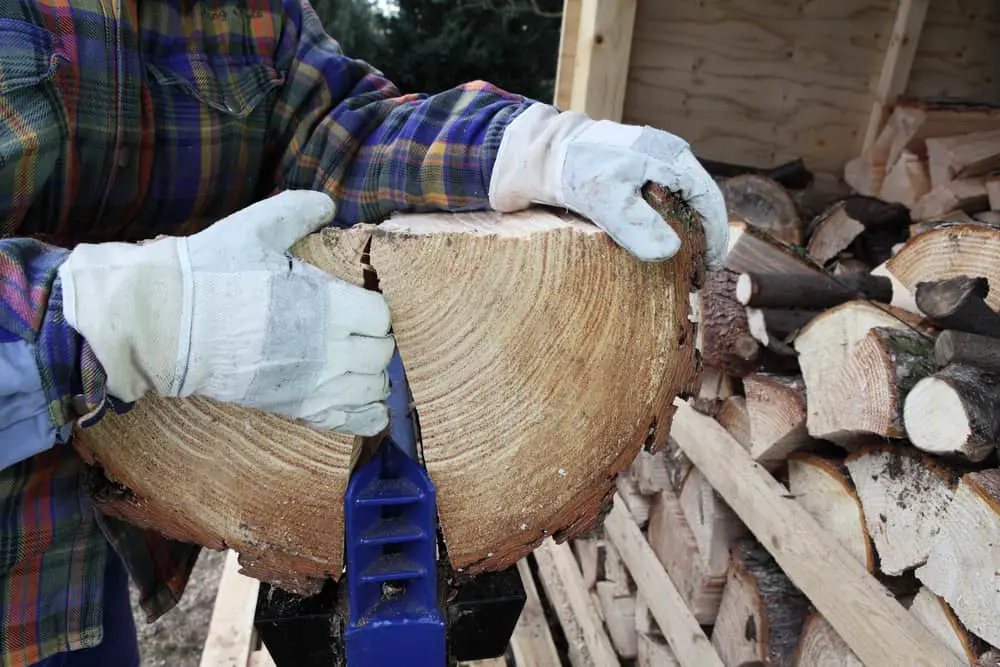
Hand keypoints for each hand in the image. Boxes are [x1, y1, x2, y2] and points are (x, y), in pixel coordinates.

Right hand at [58, 191, 393, 435]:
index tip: (359, 303)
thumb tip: (327, 204)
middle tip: (359, 331)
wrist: (165, 326)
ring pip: (374, 388)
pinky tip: (366, 404)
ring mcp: (315, 384)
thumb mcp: (254, 230)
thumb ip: (298, 212)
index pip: (381, 314)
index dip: (374, 308)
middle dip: (375, 340)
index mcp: (327, 304)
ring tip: (359, 363)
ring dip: (373, 375)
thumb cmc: (209, 275)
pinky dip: (367, 415)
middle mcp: (330, 349)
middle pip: (382, 352)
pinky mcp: (297, 409)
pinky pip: (353, 422)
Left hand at [489, 104, 728, 267]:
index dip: (716, 236)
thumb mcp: (605, 197)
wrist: (537, 152)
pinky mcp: (629, 180)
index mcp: (670, 157)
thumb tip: (671, 252)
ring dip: (676, 237)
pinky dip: (655, 230)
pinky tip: (647, 250)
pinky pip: (652, 208)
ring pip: (675, 207)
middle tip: (693, 275)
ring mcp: (648, 170)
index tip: (711, 268)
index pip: (709, 199)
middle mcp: (665, 161)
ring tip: (673, 268)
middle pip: (696, 204)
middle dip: (698, 240)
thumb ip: (636, 224)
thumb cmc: (573, 168)